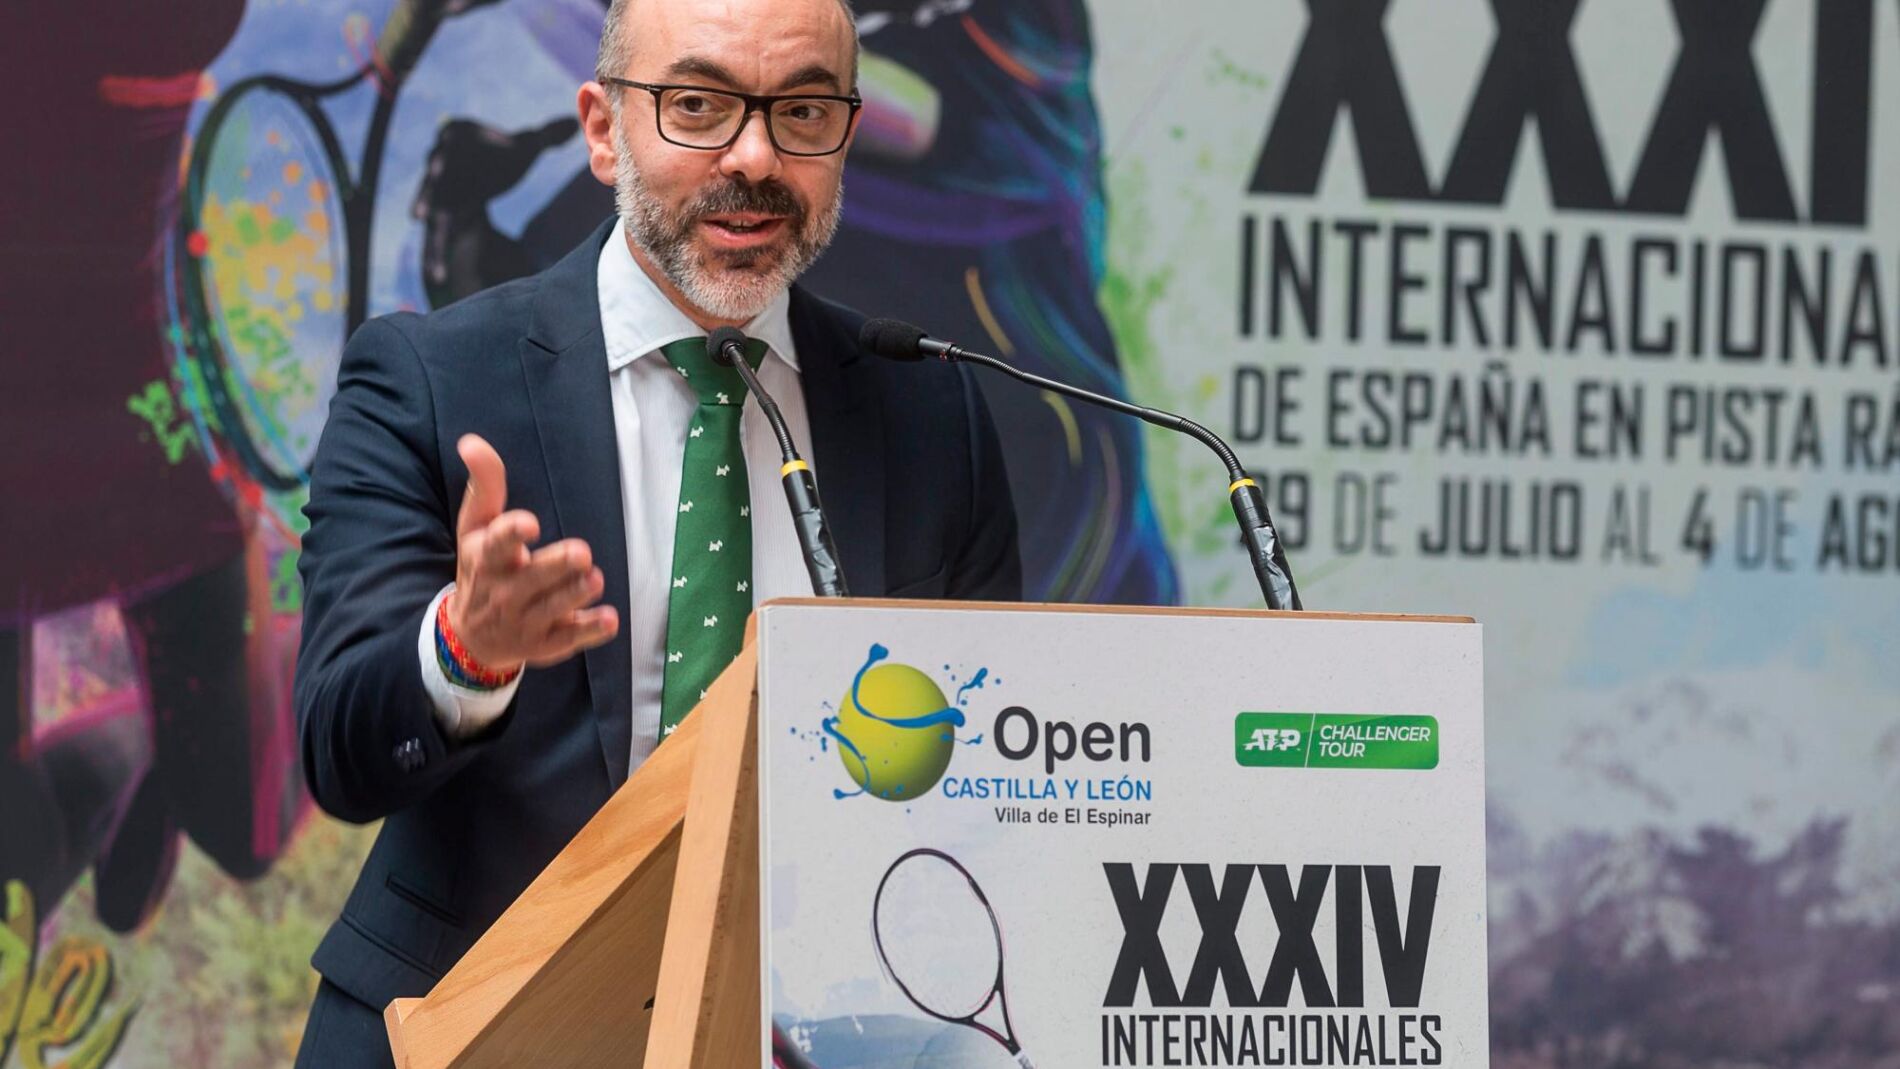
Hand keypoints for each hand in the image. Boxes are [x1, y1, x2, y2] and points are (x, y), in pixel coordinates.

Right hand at [446, 434, 619, 670]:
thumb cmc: (480, 568)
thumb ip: (484, 485)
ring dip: (575, 595)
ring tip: (594, 580)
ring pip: (553, 609)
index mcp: (486, 559)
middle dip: (556, 566)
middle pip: (532, 579)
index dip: (511, 534)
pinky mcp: (545, 644)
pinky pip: (569, 639)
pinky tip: (610, 620)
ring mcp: (525, 622)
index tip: (529, 523)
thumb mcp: (475, 527)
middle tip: (581, 554)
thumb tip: (471, 442)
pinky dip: (589, 632)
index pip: (497, 545)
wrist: (470, 636)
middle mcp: (504, 592)